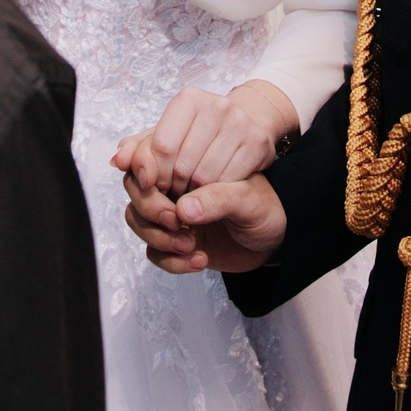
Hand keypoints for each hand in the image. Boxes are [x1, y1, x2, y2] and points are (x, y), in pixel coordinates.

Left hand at [112, 81, 295, 196]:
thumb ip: (139, 149)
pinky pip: (229, 182)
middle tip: (174, 193)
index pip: (161, 146)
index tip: (156, 184)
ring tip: (191, 194)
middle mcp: (216, 105)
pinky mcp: (258, 143)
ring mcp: (240, 123)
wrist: (247, 126)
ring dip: (195, 194)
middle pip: (182, 164)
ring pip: (205, 177)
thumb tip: (118, 160)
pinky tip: (213, 191)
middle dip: (174, 187)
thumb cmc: (199, 134)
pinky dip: (217, 193)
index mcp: (188, 99)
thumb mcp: (167, 137)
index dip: (155, 173)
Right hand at [122, 168, 285, 274]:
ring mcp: (171, 210)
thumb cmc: (267, 208)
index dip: (144, 164)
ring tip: (190, 244)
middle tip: (175, 220)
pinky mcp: (172, 240)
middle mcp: (175, 180)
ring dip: (158, 236)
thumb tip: (184, 209)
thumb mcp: (251, 199)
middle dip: (149, 205)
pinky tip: (200, 259)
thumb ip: (220, 199)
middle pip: (134, 185)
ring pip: (136, 217)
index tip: (153, 182)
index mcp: (193, 154)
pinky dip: (171, 260)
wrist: (275, 240)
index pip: (150, 150)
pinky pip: (152, 251)